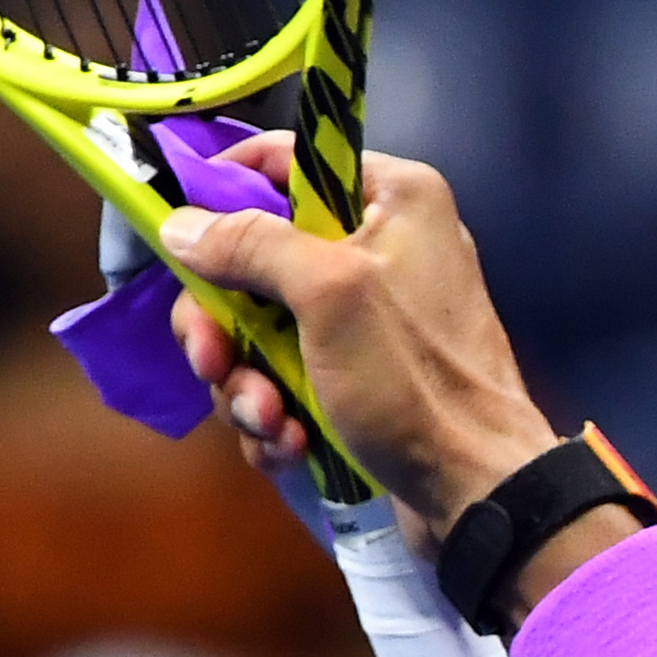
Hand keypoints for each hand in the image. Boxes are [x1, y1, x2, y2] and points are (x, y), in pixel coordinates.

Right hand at [160, 134, 557, 528]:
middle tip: (213, 362)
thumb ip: (252, 245)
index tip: (175, 233)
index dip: (222, 191)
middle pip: (257, 261)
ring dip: (248, 383)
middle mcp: (383, 248)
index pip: (284, 162)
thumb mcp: (330, 294)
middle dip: (225, 325)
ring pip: (262, 332)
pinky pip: (287, 381)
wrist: (480, 494)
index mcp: (393, 199)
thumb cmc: (413, 381)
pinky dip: (278, 415)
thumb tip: (178, 223)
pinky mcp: (359, 383)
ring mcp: (370, 322)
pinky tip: (290, 445)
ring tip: (271, 421)